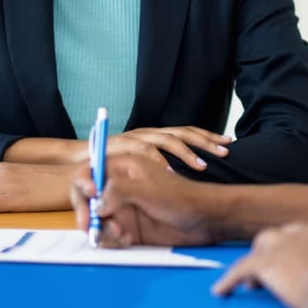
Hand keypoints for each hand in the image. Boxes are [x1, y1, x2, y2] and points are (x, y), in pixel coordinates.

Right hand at [70, 154, 216, 246]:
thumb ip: (118, 191)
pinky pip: (109, 235)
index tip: (88, 195)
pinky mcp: (128, 228)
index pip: (91, 170)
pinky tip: (127, 239)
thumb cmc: (180, 198)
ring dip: (102, 228)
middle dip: (85, 211)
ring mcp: (123, 209)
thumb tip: (95, 203)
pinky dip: (113, 239)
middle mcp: (119, 188)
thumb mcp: (147, 189)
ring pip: (97, 219)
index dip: (83, 182)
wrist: (204, 222)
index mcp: (123, 168)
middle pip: (88, 198)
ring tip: (119, 233)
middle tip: (88, 225)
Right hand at [105, 126, 231, 170]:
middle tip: (226, 151)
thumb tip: (184, 173)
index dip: (207, 136)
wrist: (79, 161)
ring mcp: (136, 138)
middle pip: (182, 133)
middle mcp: (148, 134)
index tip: (228, 142)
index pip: (186, 132)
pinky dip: (158, 163)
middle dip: (205, 142)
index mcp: (155, 136)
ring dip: (186, 153)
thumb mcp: (140, 164)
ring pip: (166, 141)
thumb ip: (158, 164)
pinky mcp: (123, 147)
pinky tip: (171, 174)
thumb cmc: (111, 165)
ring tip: (203, 166)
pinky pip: (144, 153)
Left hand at [211, 223, 307, 307]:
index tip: (298, 263)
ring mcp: (284, 244)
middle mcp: (305, 232)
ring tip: (256, 282)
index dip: (299, 251)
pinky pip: (240, 268)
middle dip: (278, 254)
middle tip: (278, 272)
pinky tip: (221, 290)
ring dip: (259, 263)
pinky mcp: (266, 262)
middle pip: (283, 236)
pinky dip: (229, 280)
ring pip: (263, 246)